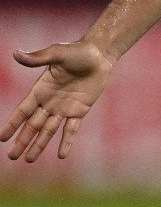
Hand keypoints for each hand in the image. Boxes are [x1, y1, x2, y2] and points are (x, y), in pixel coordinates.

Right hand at [1, 41, 115, 161]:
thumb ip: (38, 57)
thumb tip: (15, 53)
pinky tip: (61, 155)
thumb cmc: (78, 51)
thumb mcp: (57, 53)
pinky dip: (66, 141)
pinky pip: (71, 129)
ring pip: (48, 130)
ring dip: (39, 145)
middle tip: (12, 156)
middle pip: (33, 125)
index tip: (2, 138)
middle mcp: (49, 101)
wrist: (101, 54)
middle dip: (22, 140)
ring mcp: (64, 107)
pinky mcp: (79, 110)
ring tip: (29, 160)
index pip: (23, 110)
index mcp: (40, 89)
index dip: (12, 124)